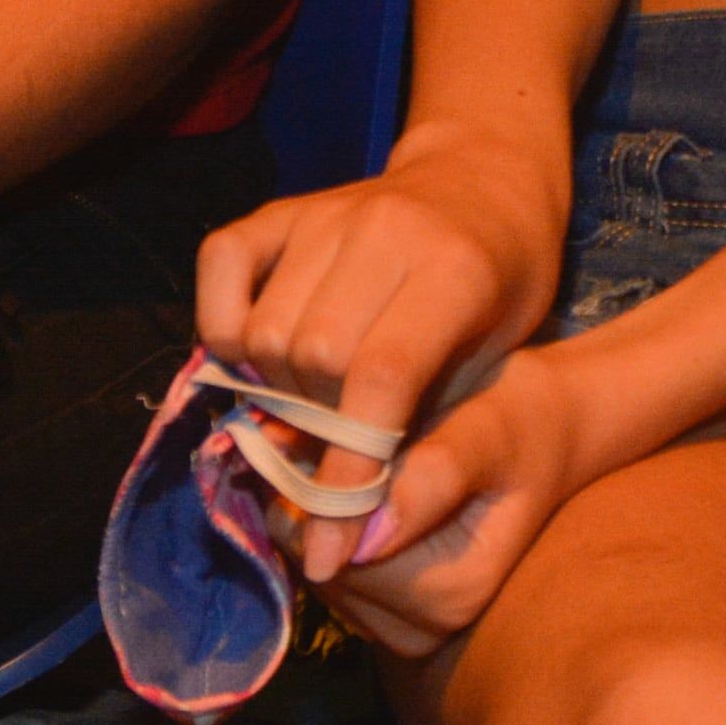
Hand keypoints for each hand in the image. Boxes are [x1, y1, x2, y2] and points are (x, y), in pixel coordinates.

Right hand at [186, 130, 559, 577]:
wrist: (486, 180)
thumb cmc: (503, 286)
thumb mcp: (497, 363)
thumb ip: (424, 431)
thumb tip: (351, 529)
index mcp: (456, 270)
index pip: (382, 378)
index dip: (350, 470)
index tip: (332, 545)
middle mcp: (386, 231)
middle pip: (313, 357)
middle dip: (319, 427)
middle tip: (340, 443)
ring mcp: (329, 210)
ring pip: (266, 327)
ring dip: (278, 384)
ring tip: (316, 397)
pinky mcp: (285, 205)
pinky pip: (222, 264)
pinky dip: (224, 321)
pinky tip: (260, 351)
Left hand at [315, 337, 619, 653]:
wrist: (554, 429)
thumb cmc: (524, 417)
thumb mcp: (488, 431)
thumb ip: (433, 478)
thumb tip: (364, 540)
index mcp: (451, 594)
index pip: (334, 551)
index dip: (320, 485)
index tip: (330, 420)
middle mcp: (424, 629)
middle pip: (318, 561)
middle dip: (318, 493)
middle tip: (343, 423)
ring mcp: (403, 627)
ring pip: (315, 562)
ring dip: (323, 503)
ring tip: (367, 447)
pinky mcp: (386, 612)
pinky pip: (328, 564)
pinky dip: (333, 519)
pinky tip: (370, 478)